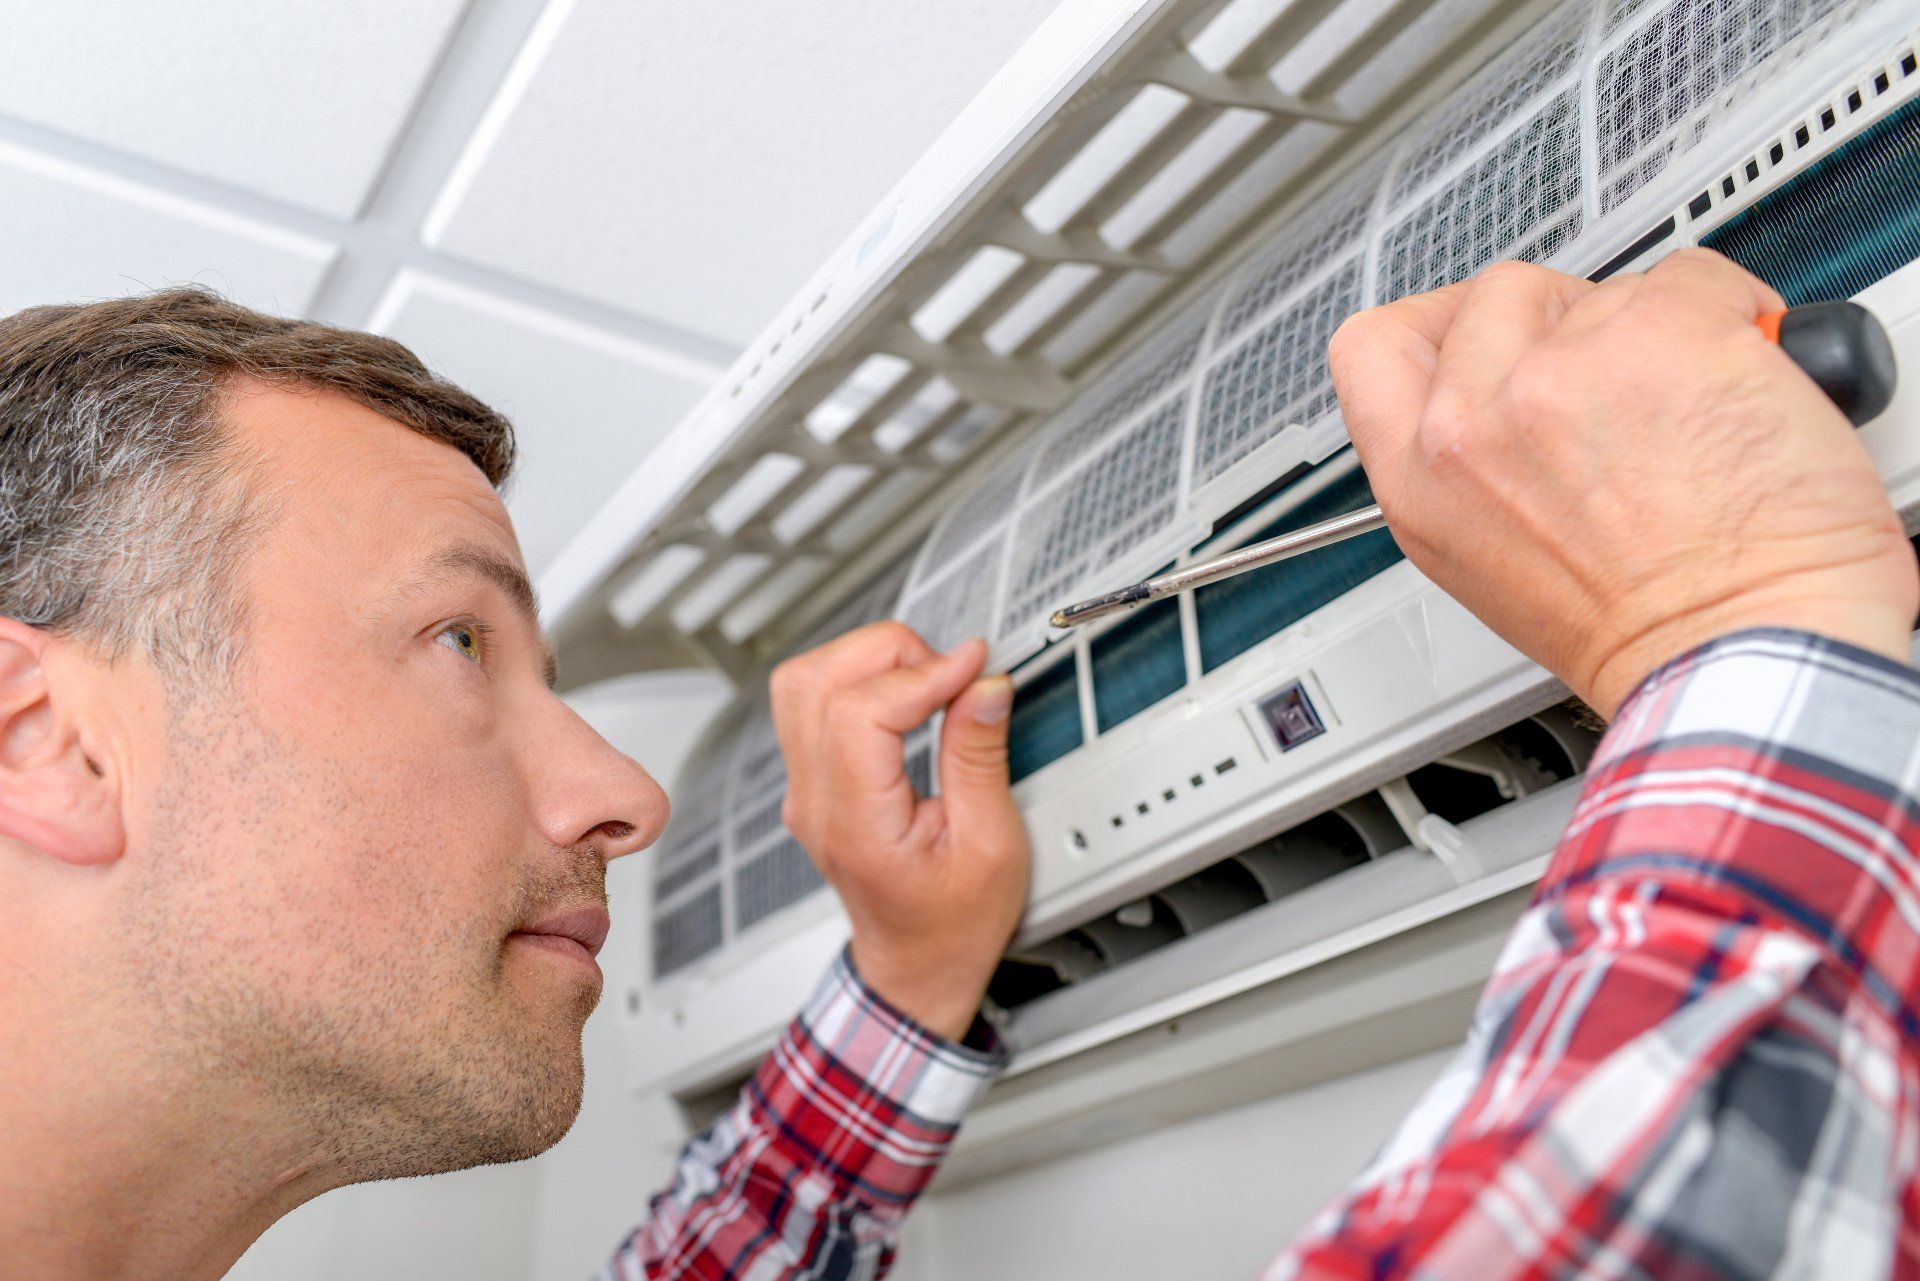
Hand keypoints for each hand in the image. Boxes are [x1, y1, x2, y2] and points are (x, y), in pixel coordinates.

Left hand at [771, 623, 1027, 1040]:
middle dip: (890, 653)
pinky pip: (810, 701)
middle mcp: (815, 802)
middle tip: (950, 673)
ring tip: (926, 679)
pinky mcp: (810, 778)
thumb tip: (983, 685)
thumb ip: (980, 757)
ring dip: (867, 659)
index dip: (921, 673)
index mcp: (857, 825)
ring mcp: (804, 789)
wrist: (917, 965)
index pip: (859, 713)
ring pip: (802, 681)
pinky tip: (902, 694)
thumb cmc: (954, 924)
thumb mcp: (993, 845)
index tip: (973, 667)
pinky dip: (856, 677)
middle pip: (817, 681)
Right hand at [1329, 250, 1915, 715]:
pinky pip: (1691, 276)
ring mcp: (1553, 374)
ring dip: (1647, 326)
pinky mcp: (1651, 332)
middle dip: (1558, 326)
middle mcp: (1470, 426)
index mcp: (1420, 489)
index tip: (1485, 340)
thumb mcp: (1497, 573)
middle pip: (1490, 297)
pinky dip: (1732, 315)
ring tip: (1686, 401)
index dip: (1434, 328)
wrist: (1753, 651)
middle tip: (1609, 386)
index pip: (1371, 349)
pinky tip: (1743, 378)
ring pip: (1590, 286)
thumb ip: (1474, 473)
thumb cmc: (1660, 639)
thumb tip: (1511, 397)